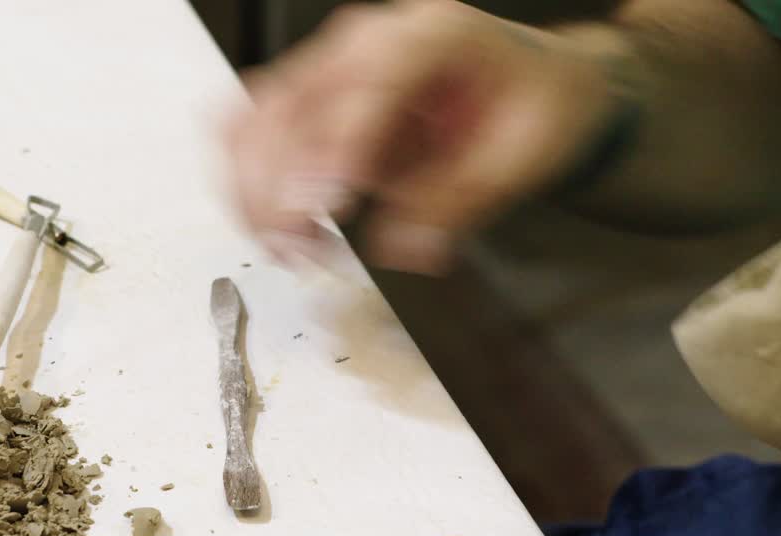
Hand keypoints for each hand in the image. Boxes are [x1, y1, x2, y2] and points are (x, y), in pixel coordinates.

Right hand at [223, 0, 628, 273]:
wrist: (532, 85)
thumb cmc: (531, 107)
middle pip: (293, 100)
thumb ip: (458, 201)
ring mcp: (327, 64)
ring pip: (257, 117)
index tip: (321, 207)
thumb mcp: (521, 159)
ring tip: (287, 249)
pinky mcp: (305, 97)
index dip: (337, 146)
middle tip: (298, 252)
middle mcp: (365, 40)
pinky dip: (248, 182)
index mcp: (431, 36)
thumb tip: (400, 248)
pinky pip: (251, 129)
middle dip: (281, 185)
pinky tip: (270, 225)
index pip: (369, 84)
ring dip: (256, 191)